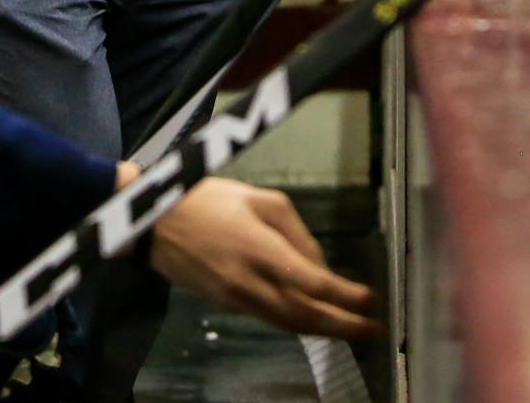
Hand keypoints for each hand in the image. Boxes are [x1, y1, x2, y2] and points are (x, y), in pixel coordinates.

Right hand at [142, 174, 381, 340]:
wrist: (154, 222)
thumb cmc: (208, 199)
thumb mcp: (258, 198)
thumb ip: (295, 230)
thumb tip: (318, 265)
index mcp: (260, 249)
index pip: (313, 282)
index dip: (346, 296)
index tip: (373, 299)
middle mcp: (250, 281)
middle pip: (306, 315)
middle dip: (345, 326)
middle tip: (375, 330)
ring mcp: (236, 298)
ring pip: (289, 324)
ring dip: (324, 331)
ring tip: (353, 331)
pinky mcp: (226, 304)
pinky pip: (270, 318)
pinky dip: (297, 322)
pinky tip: (314, 318)